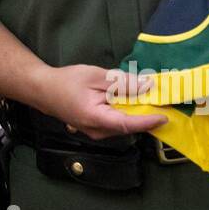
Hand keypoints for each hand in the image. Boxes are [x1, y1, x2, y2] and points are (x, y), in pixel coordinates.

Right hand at [37, 64, 167, 140]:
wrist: (43, 90)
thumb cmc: (67, 81)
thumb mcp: (96, 76)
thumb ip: (121, 82)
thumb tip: (146, 86)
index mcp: (96, 118)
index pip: (128, 124)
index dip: (148, 121)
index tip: (165, 117)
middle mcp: (97, 131)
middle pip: (128, 126)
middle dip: (146, 116)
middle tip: (163, 103)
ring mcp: (95, 132)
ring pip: (122, 125)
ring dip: (136, 115)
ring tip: (150, 101)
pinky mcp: (95, 129)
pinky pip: (115, 124)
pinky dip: (126, 114)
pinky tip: (131, 102)